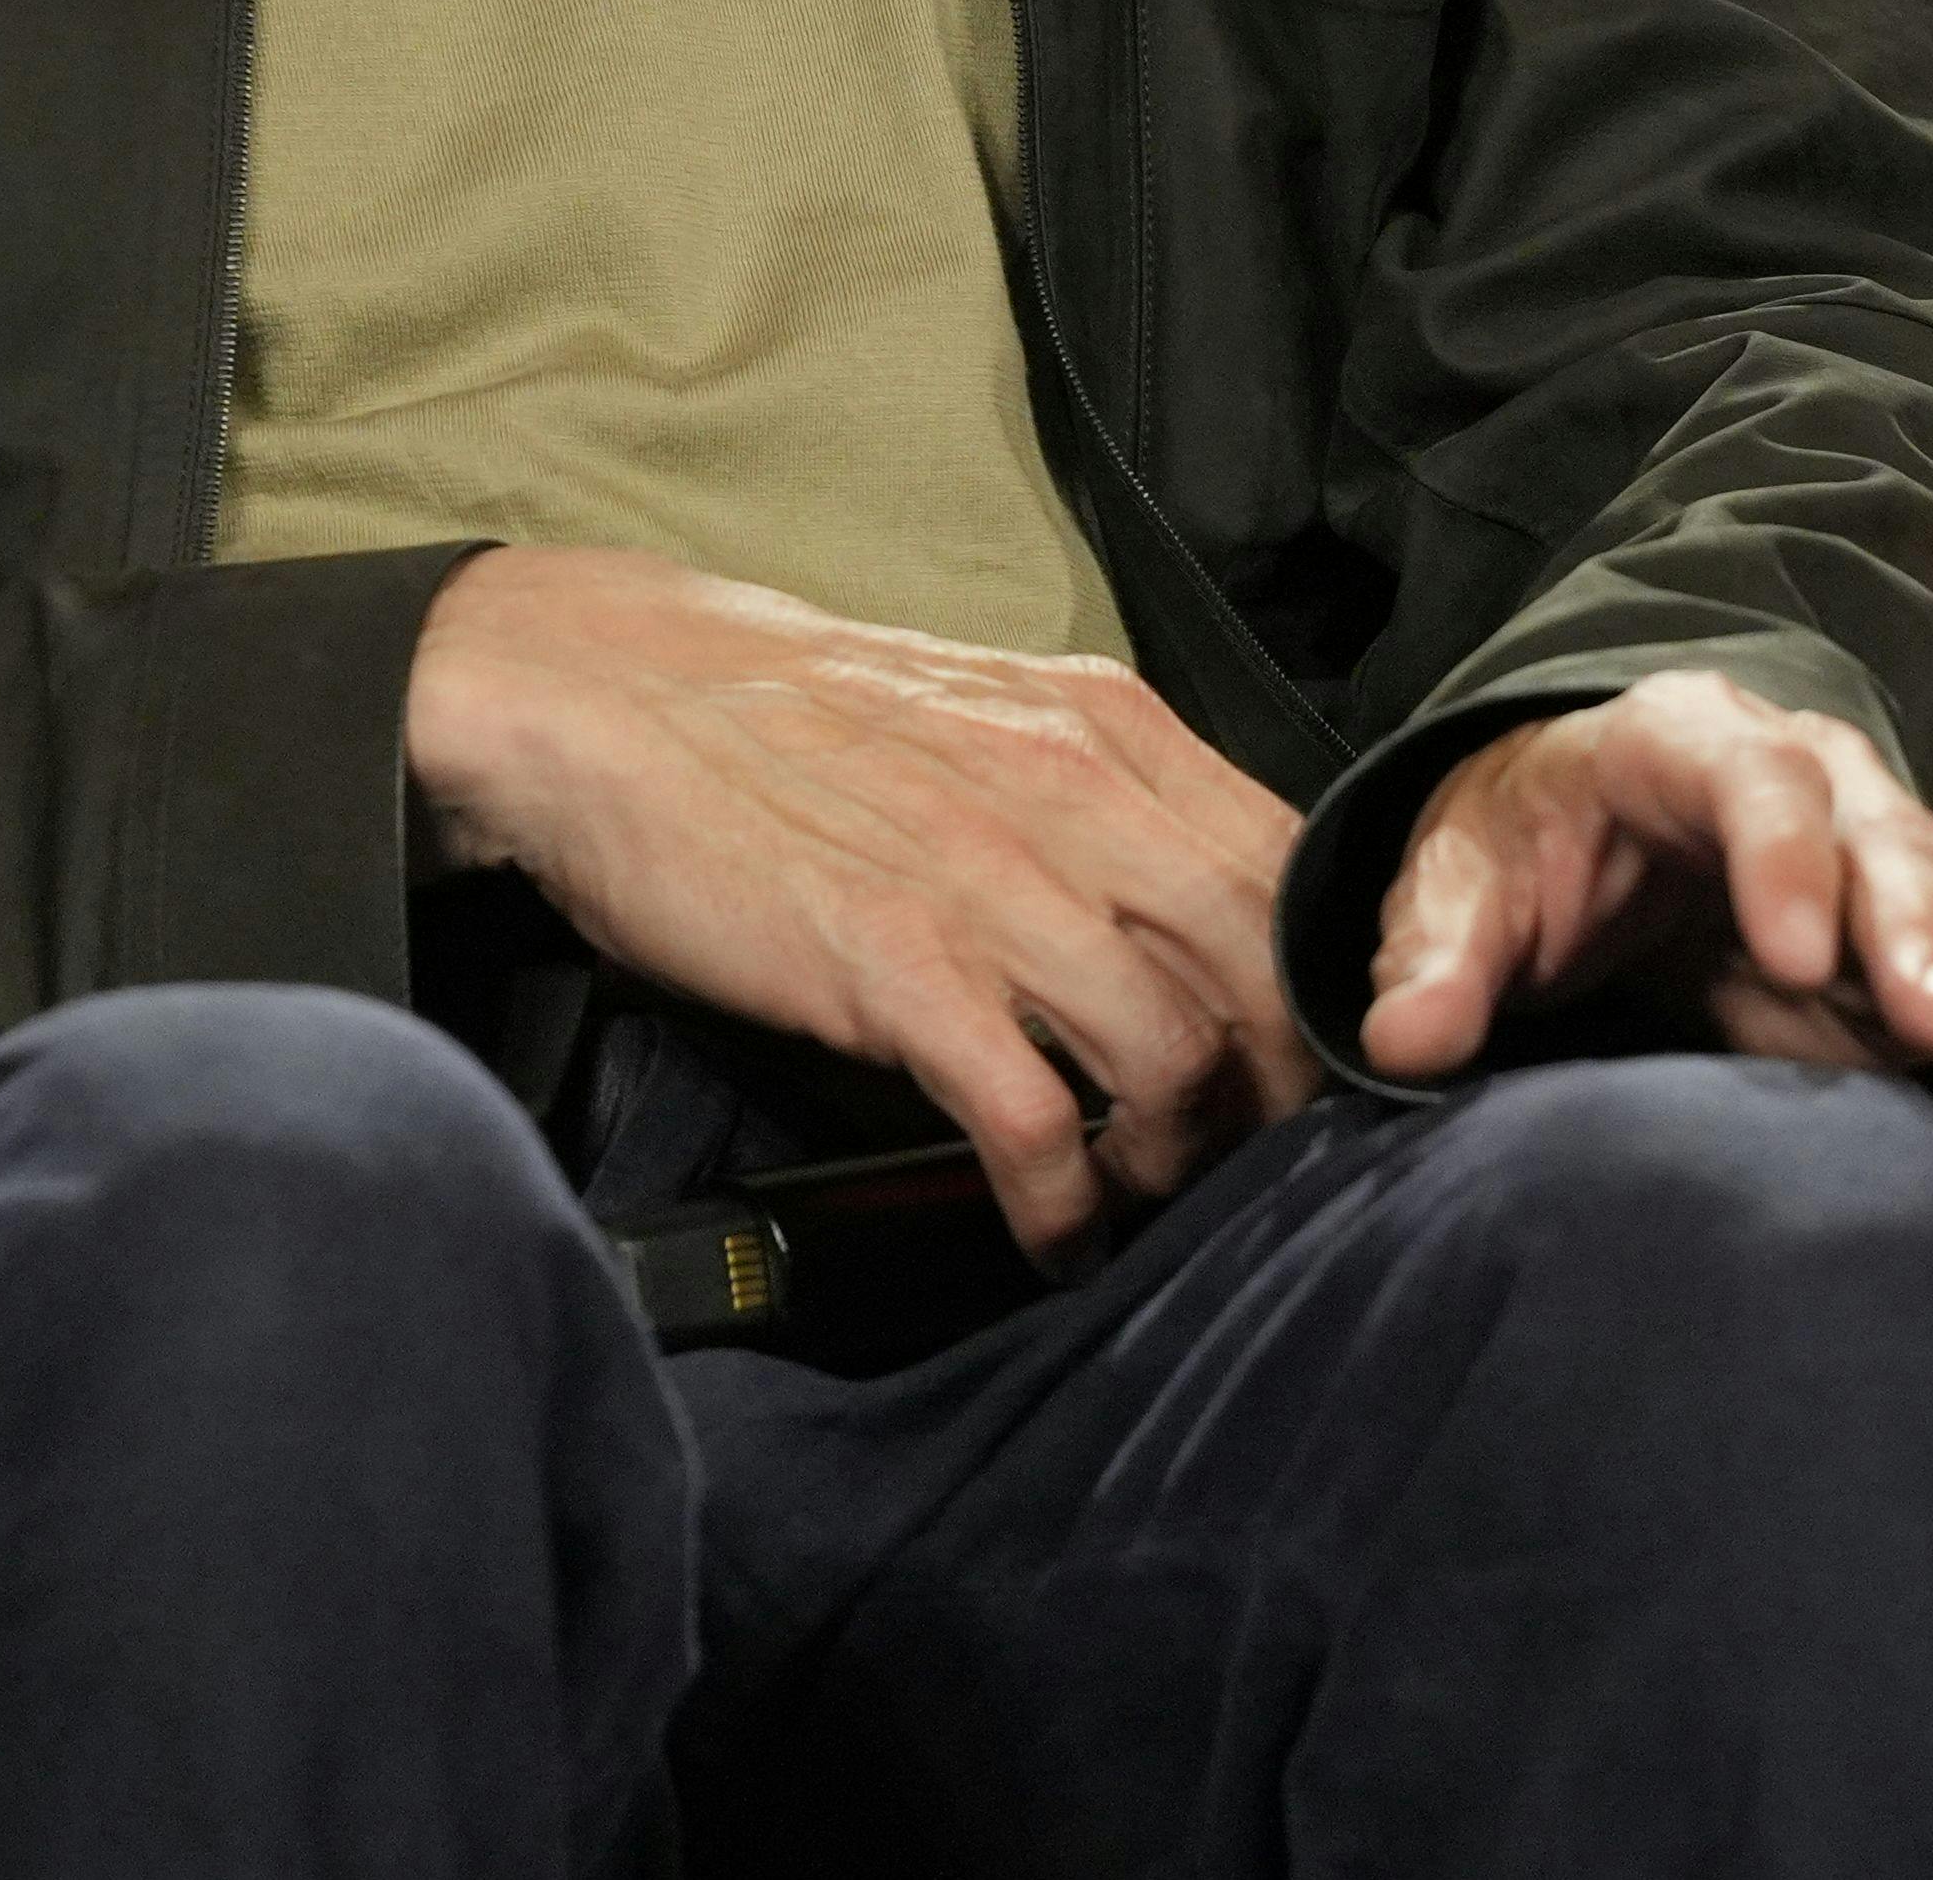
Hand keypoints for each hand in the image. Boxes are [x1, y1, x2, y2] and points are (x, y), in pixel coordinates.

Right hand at [404, 547, 1317, 1256]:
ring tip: (1142, 1203)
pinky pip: (1034, 1123)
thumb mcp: (985, 716)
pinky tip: (1052, 1236)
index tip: (1318, 1064)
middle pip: (1262, 973)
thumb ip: (1099, 797)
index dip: (1327, 985)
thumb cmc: (786, 722)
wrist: (605, 697)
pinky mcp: (895, 970)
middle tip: (1254, 1162)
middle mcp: (1070, 794)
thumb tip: (1198, 914)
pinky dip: (1064, 1205)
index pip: (1293, 865)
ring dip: (1176, 1162)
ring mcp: (987, 883)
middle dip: (1281, 1094)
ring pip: (1173, 1054)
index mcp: (1104, 726)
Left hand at [1363, 666, 1932, 1171]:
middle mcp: (1808, 784)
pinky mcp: (1908, 950)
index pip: (1749, 777)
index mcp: (1681, 741)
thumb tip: (1403, 1039)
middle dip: (1916, 932)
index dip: (1781, 859)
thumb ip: (1436, 958)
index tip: (1794, 960)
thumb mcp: (1456, 885)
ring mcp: (1869, 865)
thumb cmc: (1517, 852)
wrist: (1576, 846)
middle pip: (1882, 837)